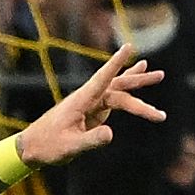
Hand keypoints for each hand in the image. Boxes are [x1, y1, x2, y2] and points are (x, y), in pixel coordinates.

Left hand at [16, 42, 166, 168]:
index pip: (102, 78)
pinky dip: (127, 92)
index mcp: (81, 100)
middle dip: (139, 82)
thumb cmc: (47, 146)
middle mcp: (88, 97)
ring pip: (119, 90)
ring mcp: (91, 104)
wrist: (32, 148)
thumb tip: (111, 134)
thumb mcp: (70, 146)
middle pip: (117, 86)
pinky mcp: (93, 111)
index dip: (116, 63)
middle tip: (162, 76)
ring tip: (160, 75)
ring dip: (137, 83)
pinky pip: (115, 99)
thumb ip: (90, 140)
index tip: (129, 47)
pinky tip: (136, 82)